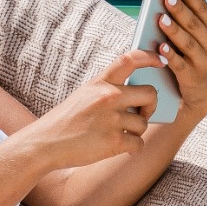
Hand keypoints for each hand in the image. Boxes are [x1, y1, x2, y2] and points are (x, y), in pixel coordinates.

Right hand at [23, 52, 160, 168]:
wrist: (45, 144)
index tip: (161, 60)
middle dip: (151, 106)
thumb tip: (138, 96)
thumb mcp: (84, 95)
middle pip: (150, 94)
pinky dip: (133, 148)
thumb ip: (108, 91)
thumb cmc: (67, 121)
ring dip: (136, 131)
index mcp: (100, 83)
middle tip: (142, 113)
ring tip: (120, 135)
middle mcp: (108, 97)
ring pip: (144, 123)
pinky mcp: (114, 142)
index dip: (150, 57)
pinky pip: (139, 143)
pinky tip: (121, 148)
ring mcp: (112, 120)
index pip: (130, 60)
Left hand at [148, 0, 206, 125]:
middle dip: (181, 10)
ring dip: (174, 31)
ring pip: (188, 43)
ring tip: (161, 19)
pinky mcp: (192, 78)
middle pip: (195, 24)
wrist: (204, 92)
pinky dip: (170, 56)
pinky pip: (180, 65)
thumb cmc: (201, 51)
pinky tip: (160, 47)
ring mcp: (203, 62)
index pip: (204, 9)